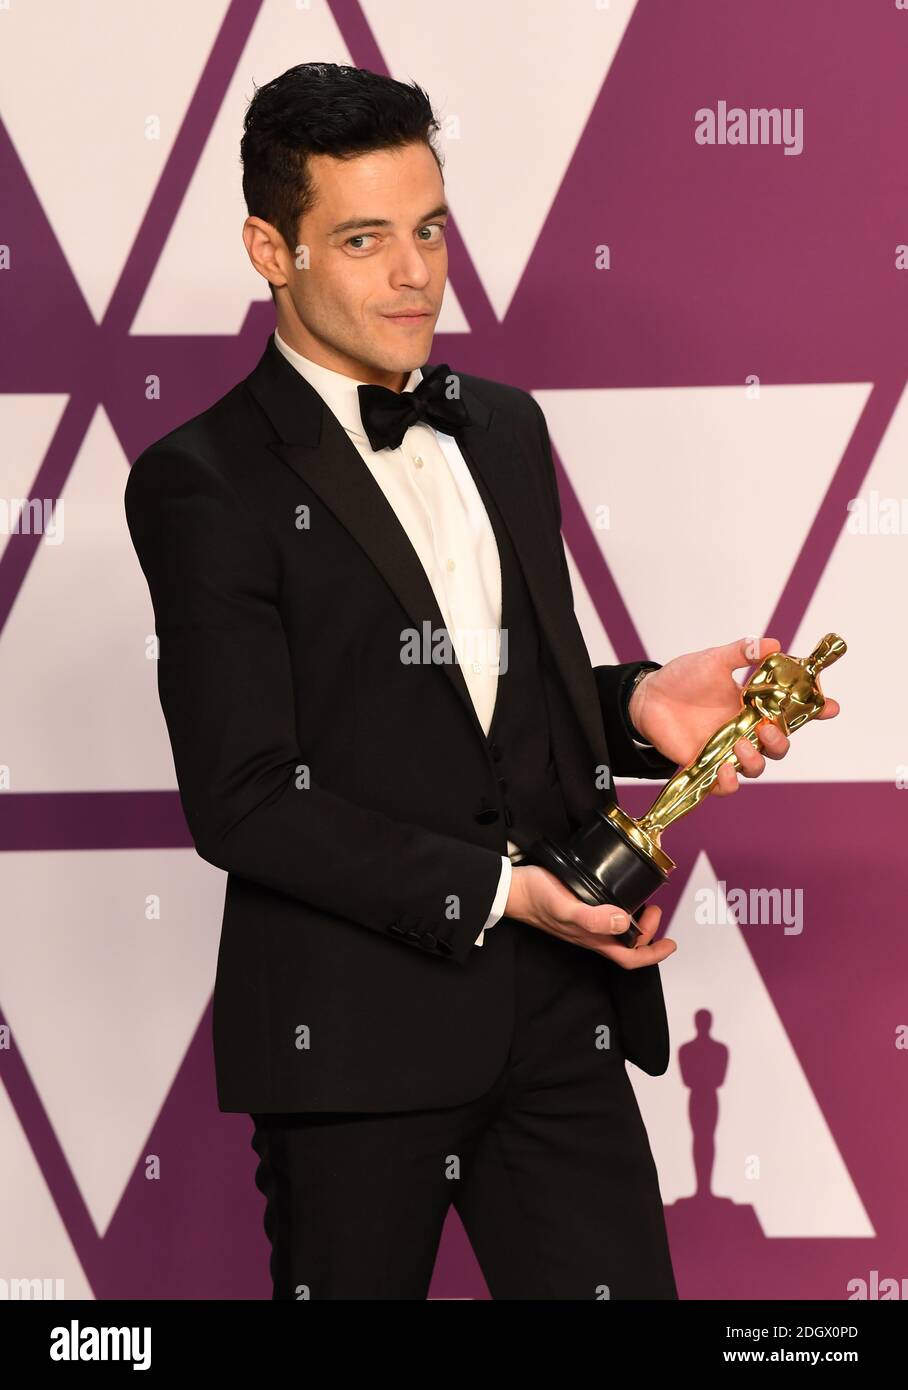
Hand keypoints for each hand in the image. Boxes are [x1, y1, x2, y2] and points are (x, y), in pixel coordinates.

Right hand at [505, 864, 675, 967]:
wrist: (513, 889)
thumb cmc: (537, 897)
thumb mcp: (566, 906)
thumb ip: (592, 917)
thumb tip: (622, 920)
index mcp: (591, 938)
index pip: (629, 957)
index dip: (653, 954)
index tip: (670, 944)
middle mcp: (590, 935)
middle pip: (626, 945)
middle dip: (647, 933)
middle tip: (655, 911)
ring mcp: (583, 924)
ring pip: (617, 933)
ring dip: (635, 923)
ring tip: (644, 905)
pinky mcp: (578, 911)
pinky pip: (606, 919)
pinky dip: (620, 912)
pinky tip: (620, 898)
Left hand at [628, 635, 840, 795]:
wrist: (647, 697)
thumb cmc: (684, 677)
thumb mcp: (714, 660)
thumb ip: (742, 653)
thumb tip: (772, 644)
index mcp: (754, 705)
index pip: (792, 711)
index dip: (815, 711)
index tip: (830, 707)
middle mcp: (745, 730)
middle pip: (778, 746)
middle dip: (780, 741)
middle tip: (767, 730)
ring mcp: (727, 749)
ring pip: (756, 766)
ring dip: (755, 760)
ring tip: (740, 746)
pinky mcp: (706, 765)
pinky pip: (724, 784)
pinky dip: (729, 782)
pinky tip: (725, 771)